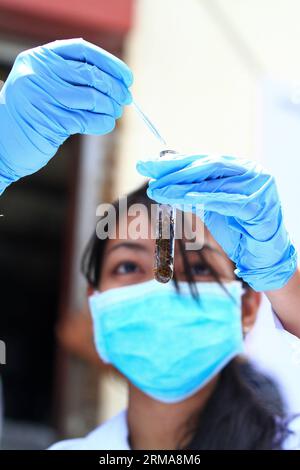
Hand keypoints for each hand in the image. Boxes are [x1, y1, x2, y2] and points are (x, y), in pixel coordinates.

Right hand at [0, 38, 132, 191]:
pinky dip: (103, 122)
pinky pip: (87, 119)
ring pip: (92, 98)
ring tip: (114, 113)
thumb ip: (71, 78)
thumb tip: (116, 83)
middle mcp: (39, 73)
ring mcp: (43, 96)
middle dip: (114, 89)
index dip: (110, 63)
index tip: (127, 77)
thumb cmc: (30, 116)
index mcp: (39, 58)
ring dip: (110, 107)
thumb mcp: (44, 86)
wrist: (2, 144)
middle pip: (91, 75)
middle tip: (125, 99)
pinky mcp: (50, 121)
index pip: (83, 51)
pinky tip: (106, 124)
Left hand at [137, 154, 296, 291]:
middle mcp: (249, 171)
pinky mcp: (258, 207)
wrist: (262, 254)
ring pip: (213, 182)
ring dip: (182, 186)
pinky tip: (183, 198)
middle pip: (206, 165)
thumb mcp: (211, 207)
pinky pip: (226, 202)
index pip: (202, 160)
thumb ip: (192, 191)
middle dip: (174, 170)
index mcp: (238, 167)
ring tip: (158, 189)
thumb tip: (163, 180)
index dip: (173, 161)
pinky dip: (204, 199)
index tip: (146, 164)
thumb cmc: (238, 229)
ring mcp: (257, 187)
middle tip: (147, 173)